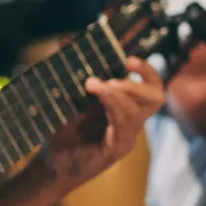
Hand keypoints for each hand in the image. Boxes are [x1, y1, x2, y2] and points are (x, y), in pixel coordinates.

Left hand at [40, 57, 165, 191]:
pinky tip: (97, 94)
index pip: (152, 87)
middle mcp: (131, 124)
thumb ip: (70, 71)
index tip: (128, 57)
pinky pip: (124, 124)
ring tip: (96, 84)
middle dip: (141, 78)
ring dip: (120, 91)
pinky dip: (112, 104)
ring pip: (141, 109)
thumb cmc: (59, 133)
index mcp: (124, 110)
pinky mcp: (115, 150)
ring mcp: (125, 138)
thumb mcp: (67, 96)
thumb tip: (66, 39)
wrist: (49, 166)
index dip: (146, 70)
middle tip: (116, 73)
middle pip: (156, 96)